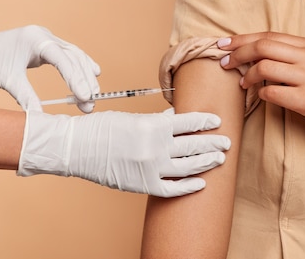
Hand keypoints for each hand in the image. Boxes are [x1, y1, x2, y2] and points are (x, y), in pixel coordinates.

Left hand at [0, 25, 100, 112]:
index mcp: (35, 39)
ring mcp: (46, 39)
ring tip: (93, 95)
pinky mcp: (45, 45)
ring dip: (85, 75)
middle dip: (84, 80)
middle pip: (74, 57)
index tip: (84, 96)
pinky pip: (68, 54)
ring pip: (74, 55)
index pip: (63, 59)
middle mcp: (44, 36)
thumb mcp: (7, 81)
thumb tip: (40, 117)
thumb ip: (26, 97)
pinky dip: (80, 65)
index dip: (76, 78)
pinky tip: (92, 73)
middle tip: (91, 102)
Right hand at [17, 108, 230, 197]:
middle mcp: (156, 147)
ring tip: (219, 159)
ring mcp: (151, 168)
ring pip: (188, 166)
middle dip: (213, 143)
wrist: (77, 149)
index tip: (217, 121)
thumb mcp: (134, 118)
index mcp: (153, 126)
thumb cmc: (103, 129)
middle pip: (194, 145)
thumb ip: (158, 120)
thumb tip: (176, 116)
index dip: (206, 121)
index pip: (189, 122)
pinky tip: (201, 182)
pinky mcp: (144, 185)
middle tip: (227, 142)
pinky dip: (188, 186)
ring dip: (207, 162)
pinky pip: (172, 188)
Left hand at [217, 32, 304, 147]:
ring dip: (247, 76)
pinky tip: (261, 97)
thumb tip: (257, 53)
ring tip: (242, 83)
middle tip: (224, 62)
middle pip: (264, 46)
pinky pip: (273, 93)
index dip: (243, 39)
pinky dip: (261, 95)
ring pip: (265, 68)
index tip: (224, 44)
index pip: (270, 35)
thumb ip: (294, 57)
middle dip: (238, 53)